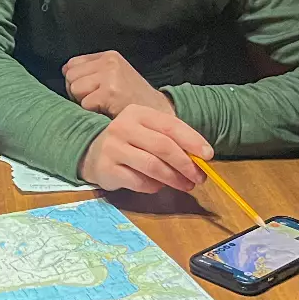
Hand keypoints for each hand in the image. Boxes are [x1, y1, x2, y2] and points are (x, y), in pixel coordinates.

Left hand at [63, 50, 171, 117]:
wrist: (157, 114)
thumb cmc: (133, 100)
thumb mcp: (115, 76)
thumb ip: (91, 71)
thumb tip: (64, 70)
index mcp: (109, 56)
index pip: (72, 64)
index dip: (77, 81)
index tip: (91, 91)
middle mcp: (109, 62)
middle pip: (70, 76)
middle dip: (78, 92)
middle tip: (97, 101)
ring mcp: (110, 76)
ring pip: (75, 89)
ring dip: (84, 102)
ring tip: (102, 106)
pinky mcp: (110, 92)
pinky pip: (85, 104)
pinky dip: (93, 112)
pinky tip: (108, 111)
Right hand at [78, 104, 212, 193]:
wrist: (90, 152)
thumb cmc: (128, 142)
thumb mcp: (147, 132)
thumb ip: (170, 140)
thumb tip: (200, 158)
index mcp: (138, 113)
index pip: (170, 125)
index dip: (192, 140)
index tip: (208, 155)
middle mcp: (124, 127)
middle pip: (163, 146)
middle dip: (186, 164)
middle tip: (199, 177)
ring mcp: (113, 148)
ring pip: (152, 166)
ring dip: (174, 178)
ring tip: (186, 185)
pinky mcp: (107, 169)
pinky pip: (139, 181)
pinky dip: (154, 186)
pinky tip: (158, 186)